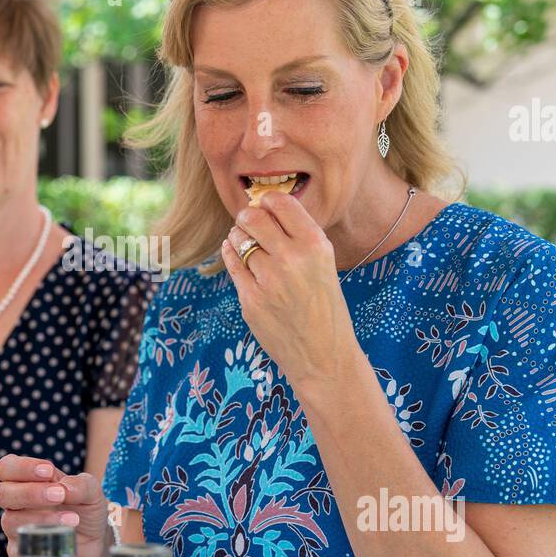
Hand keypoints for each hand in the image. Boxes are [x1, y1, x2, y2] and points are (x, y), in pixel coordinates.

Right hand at [0, 454, 111, 556]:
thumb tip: (66, 488)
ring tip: (72, 519)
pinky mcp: (20, 553)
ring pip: (10, 520)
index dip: (21, 467)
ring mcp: (16, 529)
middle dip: (29, 492)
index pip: (7, 468)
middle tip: (59, 495)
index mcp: (27, 481)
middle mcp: (17, 504)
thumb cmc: (85, 511)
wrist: (93, 544)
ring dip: (41, 518)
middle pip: (1, 493)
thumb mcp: (91, 492)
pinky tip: (64, 536)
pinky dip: (42, 540)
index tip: (48, 471)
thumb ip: (81, 485)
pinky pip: (19, 547)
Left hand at [220, 192, 353, 386]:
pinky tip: (236, 254)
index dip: (268, 200)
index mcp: (316, 246)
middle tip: (248, 221)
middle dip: (247, 216)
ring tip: (245, 241)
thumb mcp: (324, 265)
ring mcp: (268, 281)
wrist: (323, 356)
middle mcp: (292, 259)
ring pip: (239, 239)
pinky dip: (231, 254)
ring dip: (238, 235)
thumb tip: (264, 208)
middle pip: (254, 217)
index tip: (265, 205)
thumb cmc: (325, 307)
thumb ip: (299, 237)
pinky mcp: (250, 300)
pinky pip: (232, 263)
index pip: (281, 203)